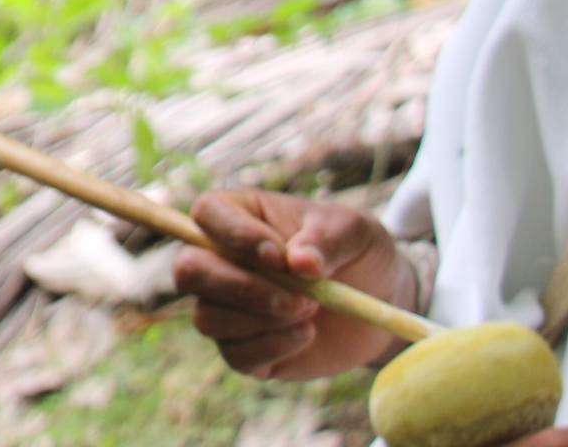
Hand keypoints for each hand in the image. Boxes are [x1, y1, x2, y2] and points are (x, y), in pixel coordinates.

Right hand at [172, 190, 412, 379]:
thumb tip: (299, 262)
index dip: (233, 236)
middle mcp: (220, 260)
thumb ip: (329, 238)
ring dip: (262, 320)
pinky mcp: (241, 347)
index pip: (207, 214)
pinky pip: (234, 354)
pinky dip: (273, 347)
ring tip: (311, 312)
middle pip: (189, 271)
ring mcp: (226, 306)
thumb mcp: (357, 232)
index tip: (278, 255)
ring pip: (207, 317)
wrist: (378, 302)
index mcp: (239, 216)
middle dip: (241, 288)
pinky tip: (306, 335)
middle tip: (300, 299)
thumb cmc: (358, 253)